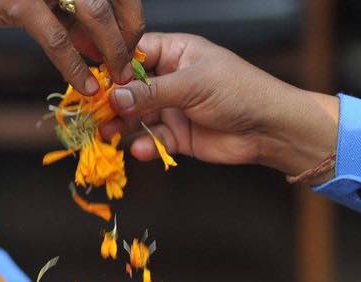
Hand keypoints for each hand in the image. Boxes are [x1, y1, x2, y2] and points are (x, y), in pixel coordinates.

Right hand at [0, 0, 143, 94]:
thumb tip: (103, 45)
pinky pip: (57, 38)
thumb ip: (69, 18)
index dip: (129, 12)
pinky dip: (75, 65)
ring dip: (110, 49)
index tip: (131, 45)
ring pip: (93, 12)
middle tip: (128, 64)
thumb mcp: (35, 5)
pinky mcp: (17, 1)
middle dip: (128, 31)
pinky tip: (84, 85)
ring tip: (115, 77)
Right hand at [100, 33, 339, 181]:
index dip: (113, 65)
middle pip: (130, 88)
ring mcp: (173, 108)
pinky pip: (152, 139)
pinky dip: (144, 145)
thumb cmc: (239, 91)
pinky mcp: (177, 136)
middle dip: (112, 100)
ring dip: (122, 125)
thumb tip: (116, 96)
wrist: (268, 129)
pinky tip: (140, 148)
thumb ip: (152, 92)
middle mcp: (171, 79)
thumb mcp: (193, 84)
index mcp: (176, 53)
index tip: (92, 77)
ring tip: (107, 133)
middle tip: (93, 111)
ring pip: (137, 116)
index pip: (135, 54)